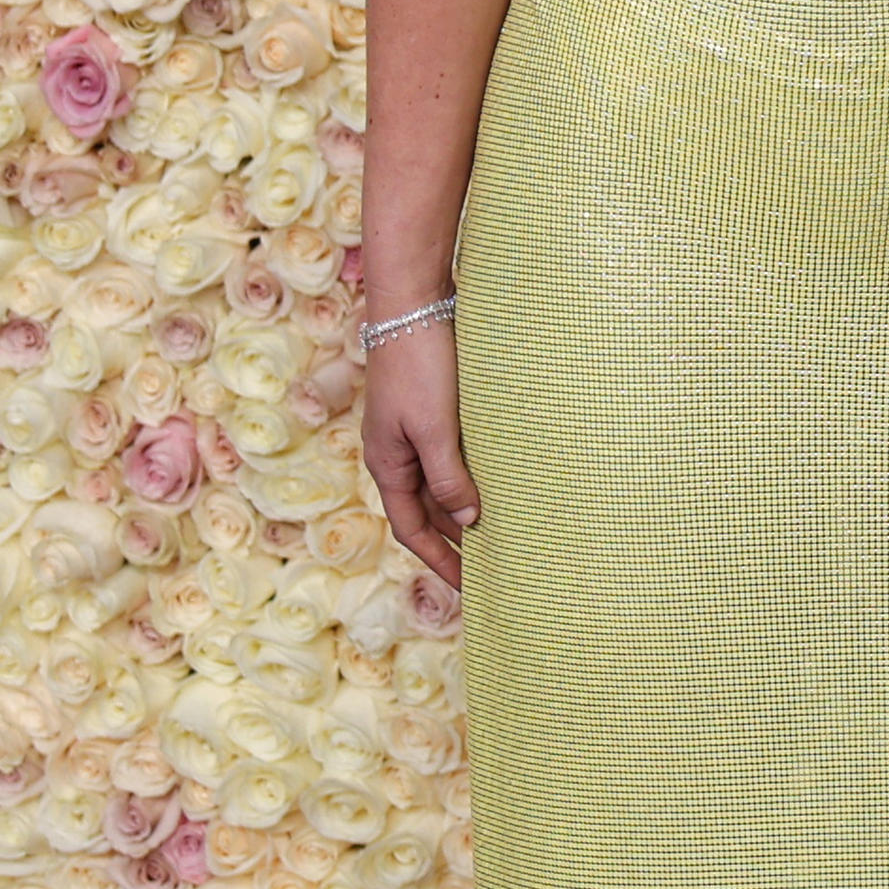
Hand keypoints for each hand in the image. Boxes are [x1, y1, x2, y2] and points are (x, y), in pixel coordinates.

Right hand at [364, 325, 481, 592]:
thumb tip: (467, 520)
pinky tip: (497, 480)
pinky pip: (449, 455)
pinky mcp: (430, 409)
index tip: (469, 586)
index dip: (439, 559)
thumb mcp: (434, 428)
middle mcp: (395, 452)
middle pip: (425, 510)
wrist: (413, 303)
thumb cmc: (419, 364)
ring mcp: (411, 430)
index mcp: (387, 463)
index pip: (411, 528)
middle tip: (492, 564)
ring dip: (464, 507)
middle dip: (454, 539)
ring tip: (501, 529)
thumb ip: (449, 476)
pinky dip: (469, 475)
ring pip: (439, 483)